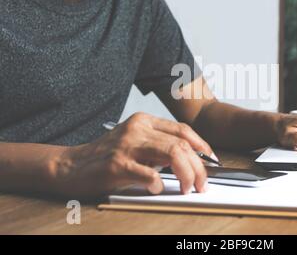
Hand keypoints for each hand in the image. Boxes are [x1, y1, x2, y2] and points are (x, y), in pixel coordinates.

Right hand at [53, 113, 215, 197]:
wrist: (70, 165)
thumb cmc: (106, 156)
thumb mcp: (135, 142)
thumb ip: (159, 145)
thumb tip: (190, 159)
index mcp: (144, 121)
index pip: (182, 130)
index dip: (202, 145)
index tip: (211, 160)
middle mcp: (137, 129)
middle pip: (181, 144)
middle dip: (199, 166)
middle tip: (202, 183)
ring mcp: (127, 145)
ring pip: (172, 154)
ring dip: (187, 174)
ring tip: (188, 187)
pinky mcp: (117, 164)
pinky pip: (148, 174)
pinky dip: (159, 184)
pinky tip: (157, 188)